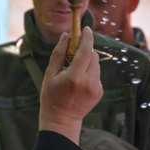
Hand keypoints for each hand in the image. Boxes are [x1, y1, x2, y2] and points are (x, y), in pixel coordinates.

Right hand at [38, 27, 102, 143]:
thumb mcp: (50, 75)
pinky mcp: (100, 92)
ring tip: (73, 72)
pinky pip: (96, 74)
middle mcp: (88, 82)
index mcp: (75, 77)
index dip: (87, 38)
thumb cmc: (51, 97)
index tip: (86, 29)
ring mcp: (96, 88)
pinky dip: (89, 73)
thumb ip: (59, 54)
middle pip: (92, 56)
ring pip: (96, 64)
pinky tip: (78, 83)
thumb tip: (66, 36)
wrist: (62, 120)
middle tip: (72, 54)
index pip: (86, 51)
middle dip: (84, 51)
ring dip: (87, 62)